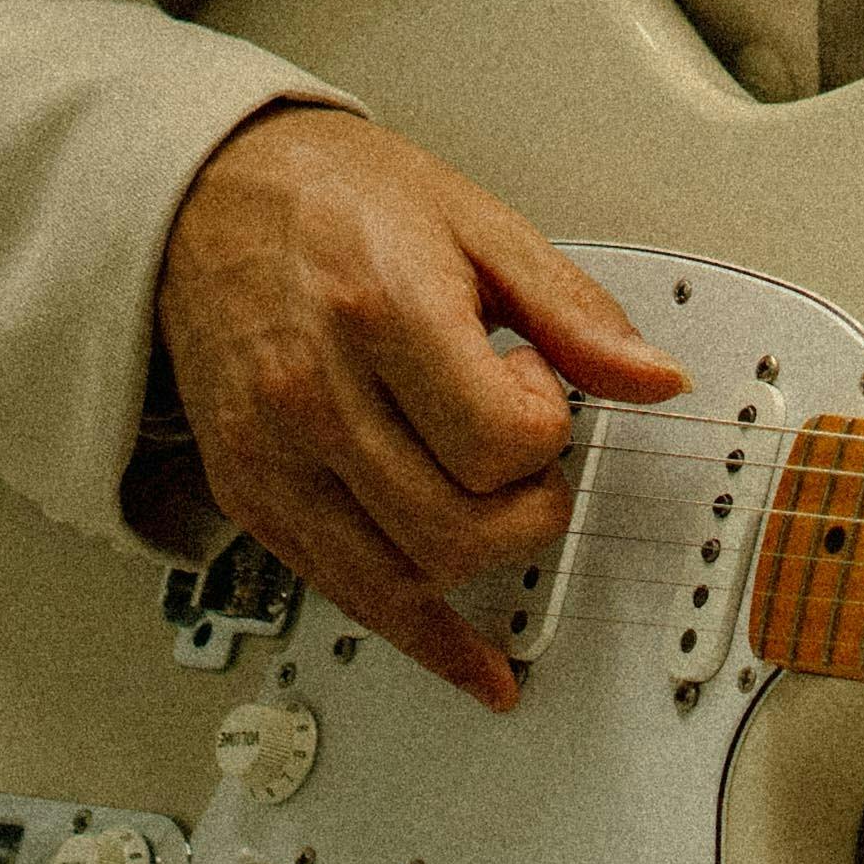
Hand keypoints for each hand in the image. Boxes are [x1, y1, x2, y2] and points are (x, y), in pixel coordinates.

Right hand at [151, 101, 688, 708]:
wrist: (207, 198)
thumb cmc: (338, 199)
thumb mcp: (476, 223)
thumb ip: (573, 313)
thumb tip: (655, 380)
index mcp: (382, 313)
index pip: (501, 443)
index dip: (546, 426)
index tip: (535, 385)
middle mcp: (315, 395)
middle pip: (460, 530)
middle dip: (529, 506)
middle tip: (526, 449)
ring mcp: (272, 456)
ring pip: (405, 580)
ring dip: (484, 565)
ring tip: (499, 507)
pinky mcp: (248, 496)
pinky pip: (346, 598)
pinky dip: (422, 640)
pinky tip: (476, 665)